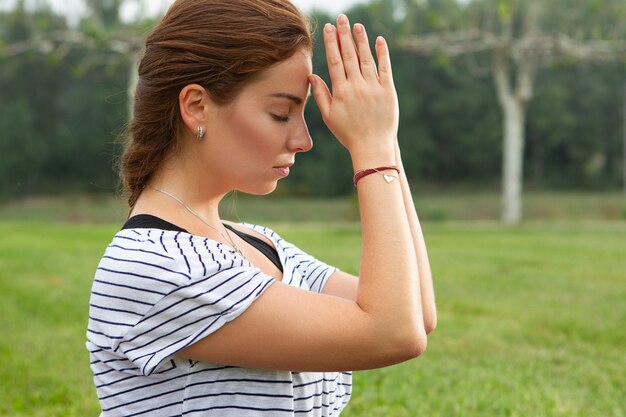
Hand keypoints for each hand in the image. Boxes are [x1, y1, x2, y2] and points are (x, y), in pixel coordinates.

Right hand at [310, 15, 398, 162]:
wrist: (372, 146)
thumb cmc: (348, 133)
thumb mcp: (330, 117)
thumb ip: (321, 95)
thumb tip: (312, 76)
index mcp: (341, 91)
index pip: (334, 61)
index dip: (331, 43)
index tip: (329, 28)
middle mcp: (356, 86)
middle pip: (349, 55)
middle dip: (344, 35)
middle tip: (341, 18)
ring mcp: (373, 87)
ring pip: (366, 58)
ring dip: (361, 40)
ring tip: (357, 25)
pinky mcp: (388, 91)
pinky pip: (385, 68)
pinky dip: (382, 53)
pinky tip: (379, 40)